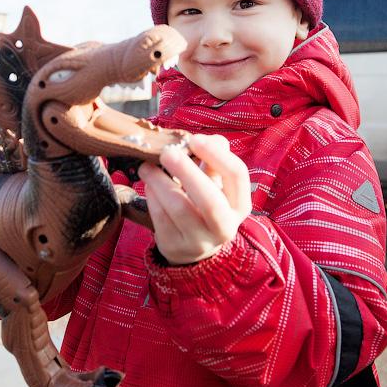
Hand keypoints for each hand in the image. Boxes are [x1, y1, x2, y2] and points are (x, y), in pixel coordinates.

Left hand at [138, 134, 251, 264]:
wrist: (192, 245)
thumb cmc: (204, 204)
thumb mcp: (215, 185)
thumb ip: (212, 162)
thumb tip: (208, 139)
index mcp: (240, 205)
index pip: (236, 176)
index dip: (216, 155)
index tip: (194, 139)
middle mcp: (225, 227)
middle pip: (209, 200)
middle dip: (186, 172)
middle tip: (167, 152)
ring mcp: (200, 241)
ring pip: (179, 208)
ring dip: (160, 182)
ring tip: (147, 166)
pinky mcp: (175, 247)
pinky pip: (161, 217)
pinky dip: (152, 197)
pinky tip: (149, 185)